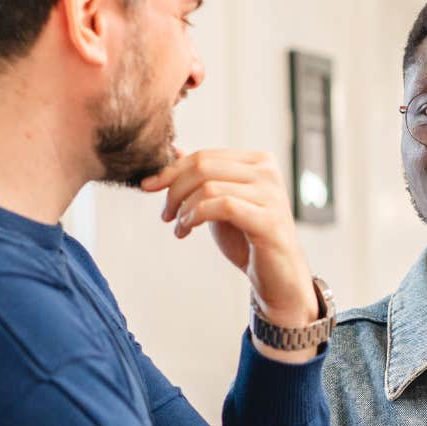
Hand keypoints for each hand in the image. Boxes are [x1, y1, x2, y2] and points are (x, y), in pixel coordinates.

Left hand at [138, 149, 316, 327]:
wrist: (277, 277)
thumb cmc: (248, 239)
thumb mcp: (220, 202)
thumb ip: (202, 177)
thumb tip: (173, 149)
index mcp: (258, 161)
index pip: (205, 156)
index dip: (172, 171)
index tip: (148, 187)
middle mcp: (268, 172)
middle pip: (203, 167)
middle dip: (174, 190)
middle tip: (165, 214)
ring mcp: (271, 195)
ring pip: (209, 187)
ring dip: (184, 209)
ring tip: (179, 227)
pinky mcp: (269, 220)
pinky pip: (223, 206)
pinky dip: (196, 217)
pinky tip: (187, 230)